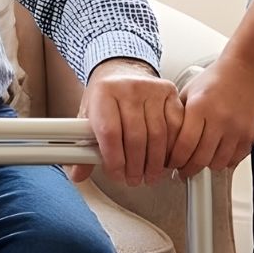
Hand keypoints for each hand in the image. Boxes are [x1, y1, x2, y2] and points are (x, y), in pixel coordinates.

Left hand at [70, 57, 183, 186]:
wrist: (121, 72)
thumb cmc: (105, 98)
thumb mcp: (88, 117)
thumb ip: (83, 146)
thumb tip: (78, 174)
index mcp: (103, 93)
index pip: (110, 132)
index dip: (114, 159)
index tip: (116, 174)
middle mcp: (128, 88)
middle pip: (136, 137)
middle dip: (136, 166)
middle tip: (134, 179)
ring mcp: (151, 89)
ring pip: (158, 135)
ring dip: (155, 162)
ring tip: (149, 175)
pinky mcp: (169, 92)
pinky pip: (175, 126)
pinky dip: (172, 148)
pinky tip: (165, 160)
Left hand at [167, 55, 253, 178]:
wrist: (246, 71)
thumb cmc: (215, 79)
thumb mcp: (188, 92)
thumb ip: (177, 115)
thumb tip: (163, 139)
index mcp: (199, 108)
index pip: (184, 146)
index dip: (175, 160)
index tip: (170, 164)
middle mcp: (219, 120)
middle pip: (200, 158)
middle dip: (188, 169)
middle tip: (181, 170)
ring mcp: (237, 129)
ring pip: (218, 163)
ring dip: (205, 166)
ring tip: (198, 161)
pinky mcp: (250, 135)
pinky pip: (235, 159)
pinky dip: (224, 162)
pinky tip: (216, 155)